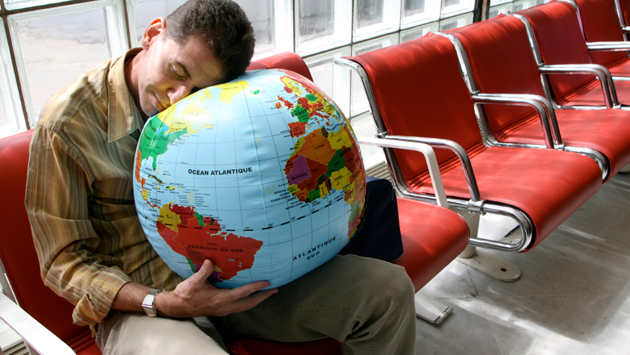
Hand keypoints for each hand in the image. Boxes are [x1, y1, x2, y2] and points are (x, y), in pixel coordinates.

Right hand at [156, 259, 277, 317]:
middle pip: (249, 303)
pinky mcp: (221, 310)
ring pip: (245, 307)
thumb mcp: (193, 281)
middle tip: (275, 289)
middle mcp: (225, 306)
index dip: (256, 287)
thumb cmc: (185, 294)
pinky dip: (248, 301)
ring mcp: (224, 310)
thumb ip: (204, 271)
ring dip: (257, 300)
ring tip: (267, 293)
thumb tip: (210, 260)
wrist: (177, 307)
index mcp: (220, 299)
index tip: (267, 283)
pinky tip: (250, 296)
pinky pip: (239, 307)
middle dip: (263, 297)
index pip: (243, 293)